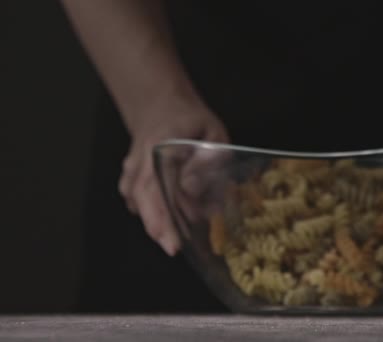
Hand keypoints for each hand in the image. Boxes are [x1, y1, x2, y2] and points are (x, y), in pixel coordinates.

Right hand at [119, 97, 228, 255]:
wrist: (160, 105)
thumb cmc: (190, 120)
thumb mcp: (211, 132)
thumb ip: (208, 157)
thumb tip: (192, 187)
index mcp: (157, 146)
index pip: (155, 186)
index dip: (162, 215)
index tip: (172, 239)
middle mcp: (138, 162)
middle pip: (141, 200)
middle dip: (157, 227)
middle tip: (173, 248)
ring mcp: (131, 170)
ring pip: (138, 203)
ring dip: (155, 222)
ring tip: (174, 238)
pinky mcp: (131, 178)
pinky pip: (138, 201)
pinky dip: (152, 213)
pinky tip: (168, 221)